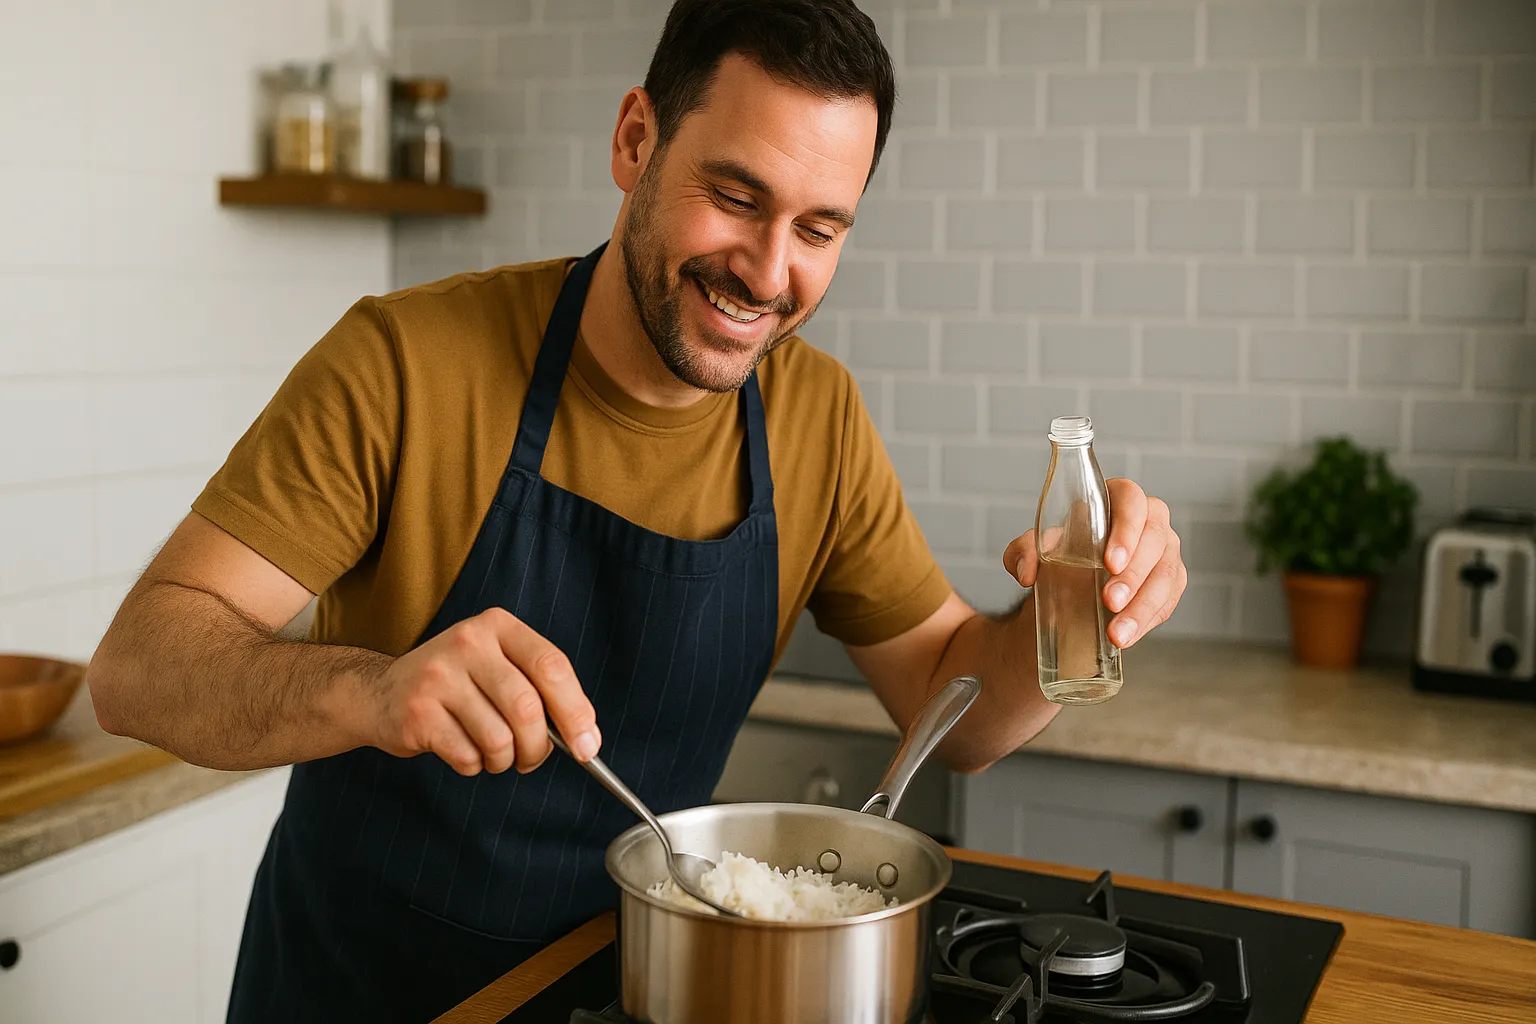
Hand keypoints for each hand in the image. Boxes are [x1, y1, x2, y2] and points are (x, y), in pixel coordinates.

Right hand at [370, 607, 599, 776]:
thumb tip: (585, 737)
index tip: (588, 745)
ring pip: (499, 738)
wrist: (379, 692)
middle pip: (527, 707)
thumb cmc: (457, 685)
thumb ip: (539, 690)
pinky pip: (468, 756)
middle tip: (531, 759)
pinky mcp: (417, 712)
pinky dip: (475, 766)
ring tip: (492, 753)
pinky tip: (463, 750)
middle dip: (538, 747)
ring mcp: (438, 676)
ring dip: (504, 760)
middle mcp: (467, 642)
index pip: (551, 665)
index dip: (576, 710)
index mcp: (497, 626)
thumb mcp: (497, 665)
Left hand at [1002, 478, 1185, 648]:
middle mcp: (1149, 521)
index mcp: (1116, 499)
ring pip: (1167, 575)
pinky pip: (1168, 601)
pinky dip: (1146, 621)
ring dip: (1143, 606)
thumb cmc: (1058, 555)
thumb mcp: (1033, 550)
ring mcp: (1164, 552)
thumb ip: (1022, 552)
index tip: (1109, 563)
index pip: (1131, 500)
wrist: (1067, 589)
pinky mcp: (1171, 583)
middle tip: (1109, 601)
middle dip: (1134, 574)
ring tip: (1116, 633)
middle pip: (1155, 539)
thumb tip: (1027, 573)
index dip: (1126, 529)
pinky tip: (1127, 636)